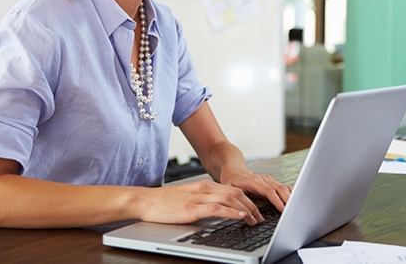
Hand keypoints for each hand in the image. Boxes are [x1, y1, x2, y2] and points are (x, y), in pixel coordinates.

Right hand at [138, 179, 263, 225]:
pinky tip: (241, 216)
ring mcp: (199, 197)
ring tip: (255, 219)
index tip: (256, 209)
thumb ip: (204, 201)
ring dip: (246, 209)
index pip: (232, 190)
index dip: (248, 199)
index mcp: (204, 185)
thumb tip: (220, 210)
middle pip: (236, 193)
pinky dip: (232, 211)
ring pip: (230, 199)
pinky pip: (217, 208)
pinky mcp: (192, 208)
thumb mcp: (189, 198)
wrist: (145, 201)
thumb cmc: (165, 202)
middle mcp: (204, 189)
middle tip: (260, 216)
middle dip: (251, 205)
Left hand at [221, 170, 292, 217]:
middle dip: (287, 199)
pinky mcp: (273, 183)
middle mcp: (264, 179)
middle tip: (293, 211)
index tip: (282, 209)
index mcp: (254, 180)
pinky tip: (295, 201)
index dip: (277, 200)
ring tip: (296, 207)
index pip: (269, 190)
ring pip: (284, 187)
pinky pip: (284, 187)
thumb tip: (247, 214)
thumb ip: (240, 202)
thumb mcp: (232, 192)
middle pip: (279, 188)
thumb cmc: (233, 183)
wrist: (235, 173)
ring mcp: (270, 180)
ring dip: (291, 197)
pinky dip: (291, 194)